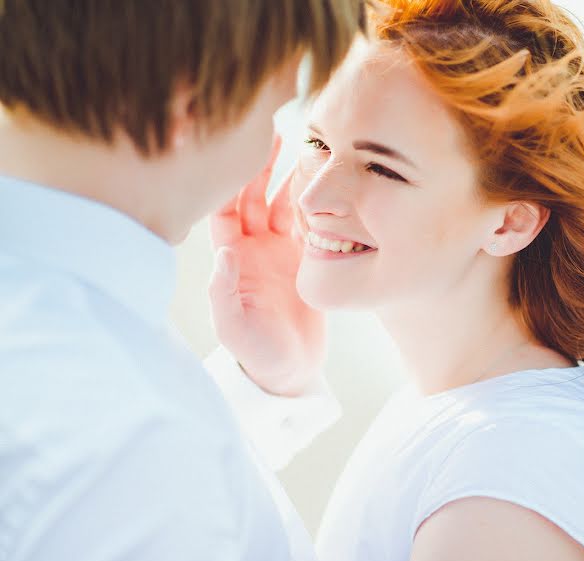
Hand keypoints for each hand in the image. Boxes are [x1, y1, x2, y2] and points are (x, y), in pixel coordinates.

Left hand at [208, 135, 324, 395]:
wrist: (290, 370)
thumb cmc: (256, 352)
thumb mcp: (233, 328)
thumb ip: (224, 292)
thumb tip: (225, 252)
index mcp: (231, 257)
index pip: (224, 209)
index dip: (229, 181)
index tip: (238, 153)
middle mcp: (253, 247)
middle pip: (254, 196)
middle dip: (261, 165)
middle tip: (273, 133)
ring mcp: (280, 250)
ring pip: (284, 203)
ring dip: (291, 177)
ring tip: (305, 147)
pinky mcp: (307, 257)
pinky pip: (311, 221)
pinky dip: (316, 200)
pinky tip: (326, 179)